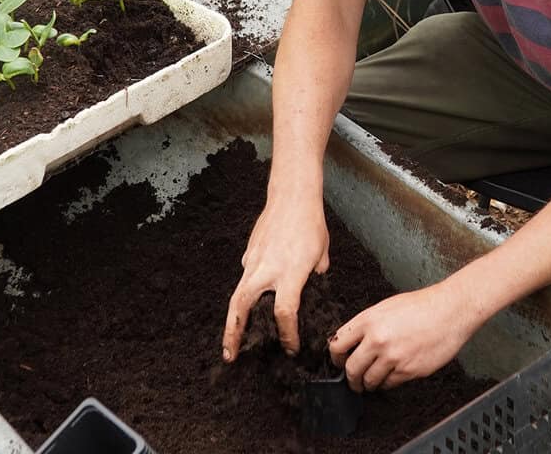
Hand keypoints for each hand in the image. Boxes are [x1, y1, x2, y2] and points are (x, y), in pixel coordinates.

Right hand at [222, 195, 329, 361]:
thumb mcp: (321, 256)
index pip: (285, 313)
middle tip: (231, 356)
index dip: (288, 335)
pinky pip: (245, 280)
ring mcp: (253, 261)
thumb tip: (308, 295)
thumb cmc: (311, 224)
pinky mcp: (249, 254)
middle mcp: (267, 270)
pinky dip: (244, 297)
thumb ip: (313, 280)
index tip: (291, 347)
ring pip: (237, 297)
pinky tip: (249, 306)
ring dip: (231, 322)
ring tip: (229, 343)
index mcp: (290, 273)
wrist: (292, 195)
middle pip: (243, 308)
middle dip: (235, 335)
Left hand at [328, 277, 488, 391]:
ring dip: (369, 384)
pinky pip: (389, 384)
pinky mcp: (408, 370)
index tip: (339, 362)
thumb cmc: (421, 306)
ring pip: (369, 380)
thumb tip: (353, 342)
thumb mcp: (386, 307)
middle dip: (350, 378)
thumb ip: (367, 325)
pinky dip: (388, 383)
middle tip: (353, 381)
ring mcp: (392, 357)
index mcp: (368, 320)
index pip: (337, 345)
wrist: (449, 311)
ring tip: (372, 382)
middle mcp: (377, 339)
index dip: (336, 357)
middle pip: (351, 369)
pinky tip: (392, 375)